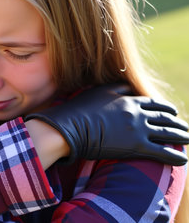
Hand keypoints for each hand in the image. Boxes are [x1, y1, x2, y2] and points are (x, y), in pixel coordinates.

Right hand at [25, 84, 188, 165]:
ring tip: (188, 138)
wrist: (71, 127)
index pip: (153, 103)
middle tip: (184, 126)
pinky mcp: (136, 147)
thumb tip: (129, 87)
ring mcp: (138, 130)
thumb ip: (117, 88)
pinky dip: (174, 157)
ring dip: (181, 136)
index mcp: (129, 100)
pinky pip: (162, 153)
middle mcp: (138, 114)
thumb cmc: (81, 109)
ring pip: (167, 133)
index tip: (171, 111)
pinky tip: (183, 161)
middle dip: (177, 122)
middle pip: (164, 117)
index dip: (165, 107)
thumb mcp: (99, 92)